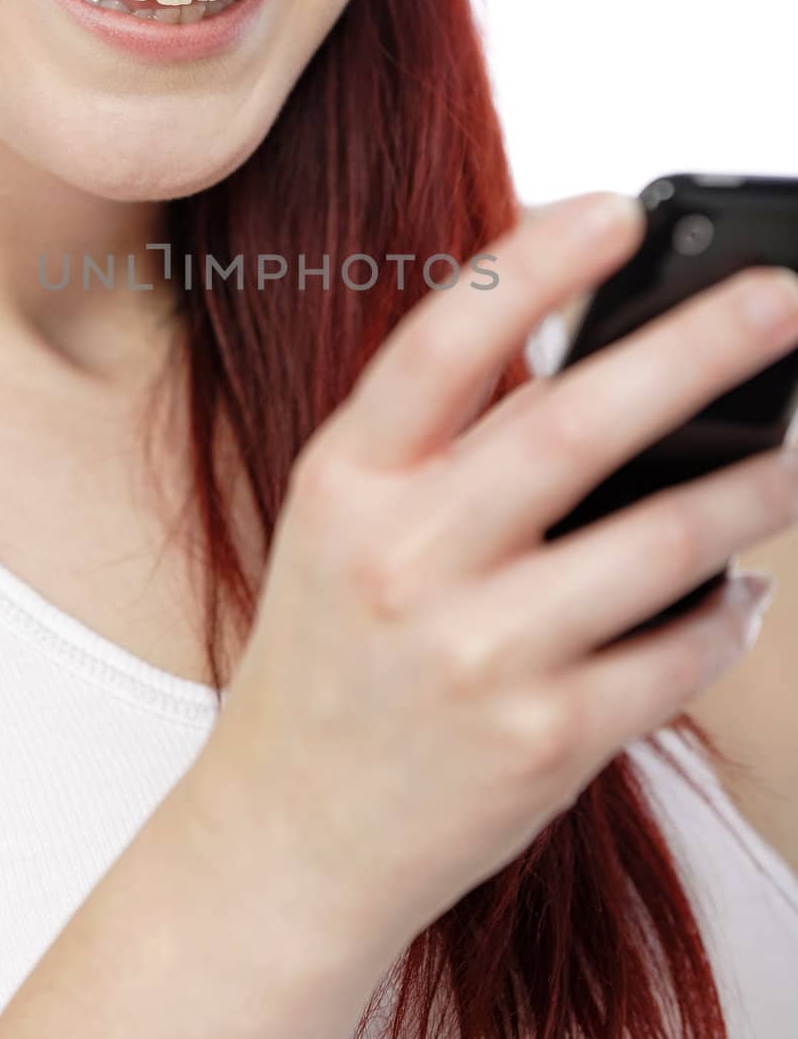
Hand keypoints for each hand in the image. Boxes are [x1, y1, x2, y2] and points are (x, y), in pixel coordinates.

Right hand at [191, 193, 797, 965]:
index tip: (620, 208)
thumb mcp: (344, 524)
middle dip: (700, 348)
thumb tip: (593, 356)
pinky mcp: (542, 740)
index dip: (534, 263)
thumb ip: (440, 442)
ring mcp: (475, 653)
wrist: (291, 829)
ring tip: (791, 456)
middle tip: (780, 300)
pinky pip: (677, 656)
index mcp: (346, 481)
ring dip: (752, 487)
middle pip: (575, 424)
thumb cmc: (328, 656)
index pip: (441, 341)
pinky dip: (729, 614)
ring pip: (661, 542)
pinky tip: (742, 590)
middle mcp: (404, 558)